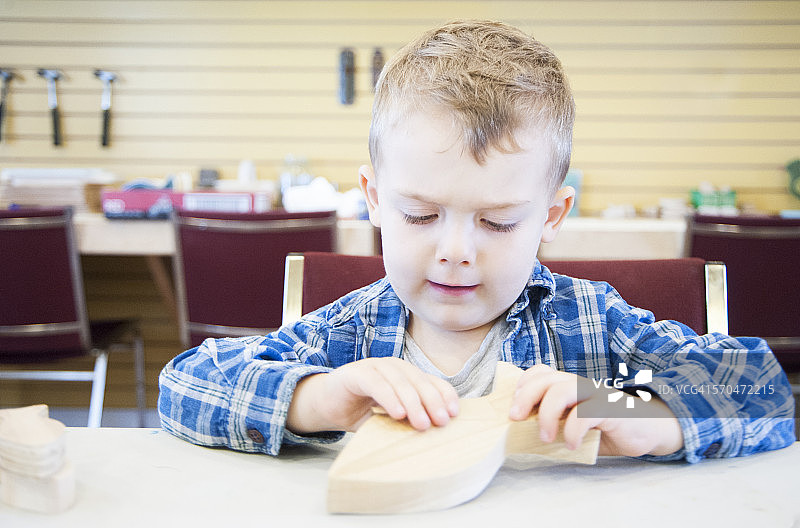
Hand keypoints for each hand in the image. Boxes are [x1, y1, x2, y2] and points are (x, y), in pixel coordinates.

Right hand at [286, 357, 459, 433]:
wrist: (326, 404)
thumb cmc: (361, 412)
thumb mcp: (389, 419)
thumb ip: (407, 422)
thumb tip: (433, 436)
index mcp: (406, 376)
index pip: (431, 381)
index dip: (444, 395)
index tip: (454, 414)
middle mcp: (393, 367)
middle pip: (418, 380)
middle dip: (432, 401)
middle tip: (440, 422)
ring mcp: (374, 367)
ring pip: (399, 380)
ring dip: (413, 402)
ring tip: (421, 423)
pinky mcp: (356, 373)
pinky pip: (376, 383)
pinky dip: (389, 397)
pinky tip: (397, 414)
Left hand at [510, 364, 683, 456]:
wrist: (648, 431)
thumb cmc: (606, 430)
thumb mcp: (573, 424)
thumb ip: (553, 422)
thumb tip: (519, 434)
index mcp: (569, 385)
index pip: (540, 372)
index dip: (523, 386)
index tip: (514, 409)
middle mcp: (580, 385)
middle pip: (546, 379)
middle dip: (525, 397)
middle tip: (516, 419)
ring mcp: (596, 394)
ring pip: (563, 390)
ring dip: (548, 414)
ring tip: (546, 437)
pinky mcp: (611, 409)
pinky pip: (586, 413)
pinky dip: (574, 431)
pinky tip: (572, 445)